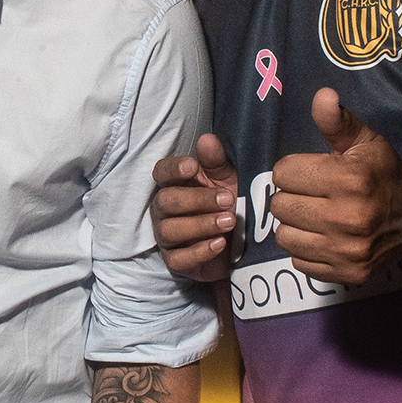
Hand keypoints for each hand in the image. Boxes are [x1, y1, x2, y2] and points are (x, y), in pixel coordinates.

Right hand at [152, 134, 238, 280]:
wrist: (241, 243)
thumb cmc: (228, 204)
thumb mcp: (228, 180)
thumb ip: (217, 162)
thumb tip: (208, 140)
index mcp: (174, 185)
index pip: (161, 173)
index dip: (173, 169)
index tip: (193, 167)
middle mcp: (164, 210)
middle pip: (166, 201)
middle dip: (197, 200)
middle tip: (228, 199)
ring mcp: (167, 237)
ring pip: (170, 230)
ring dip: (201, 225)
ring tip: (229, 221)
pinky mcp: (176, 262)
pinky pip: (178, 259)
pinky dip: (199, 251)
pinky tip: (220, 244)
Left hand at [266, 88, 401, 283]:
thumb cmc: (382, 173)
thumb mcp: (365, 141)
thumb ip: (338, 121)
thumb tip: (322, 95)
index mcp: (350, 180)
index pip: (283, 173)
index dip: (293, 170)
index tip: (310, 172)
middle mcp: (348, 217)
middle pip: (280, 206)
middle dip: (291, 197)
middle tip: (311, 195)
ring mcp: (347, 250)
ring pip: (285, 236)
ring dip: (295, 225)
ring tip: (315, 216)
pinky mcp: (347, 273)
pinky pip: (299, 261)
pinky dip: (306, 250)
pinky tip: (324, 237)